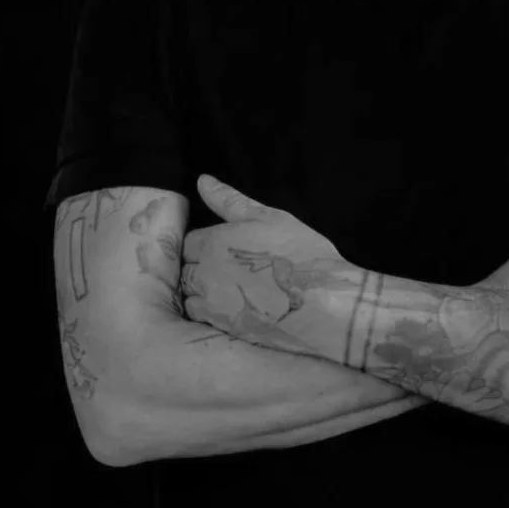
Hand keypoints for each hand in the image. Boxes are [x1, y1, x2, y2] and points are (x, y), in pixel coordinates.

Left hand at [180, 174, 353, 354]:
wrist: (324, 301)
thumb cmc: (301, 253)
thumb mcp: (269, 217)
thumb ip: (230, 200)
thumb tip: (202, 180)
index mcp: (213, 241)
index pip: (189, 241)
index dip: (206, 245)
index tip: (226, 251)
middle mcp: (204, 272)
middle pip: (185, 268)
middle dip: (200, 267)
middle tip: (231, 270)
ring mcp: (210, 302)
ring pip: (189, 294)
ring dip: (202, 290)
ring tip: (231, 290)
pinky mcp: (220, 327)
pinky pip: (199, 317)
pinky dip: (209, 312)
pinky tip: (232, 308)